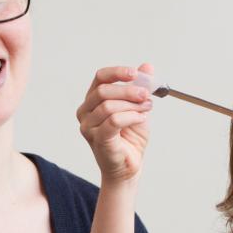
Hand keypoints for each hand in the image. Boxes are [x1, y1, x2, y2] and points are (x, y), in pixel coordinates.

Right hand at [76, 64, 153, 181]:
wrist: (130, 165)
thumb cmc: (130, 138)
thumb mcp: (138, 107)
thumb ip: (140, 87)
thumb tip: (147, 67)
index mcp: (92, 100)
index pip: (100, 78)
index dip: (117, 72)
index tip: (135, 73)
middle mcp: (85, 112)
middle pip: (103, 91)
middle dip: (129, 90)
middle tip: (146, 95)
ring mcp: (88, 127)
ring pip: (109, 106)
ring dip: (132, 105)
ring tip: (146, 109)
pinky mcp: (97, 139)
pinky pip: (114, 121)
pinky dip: (131, 117)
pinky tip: (141, 119)